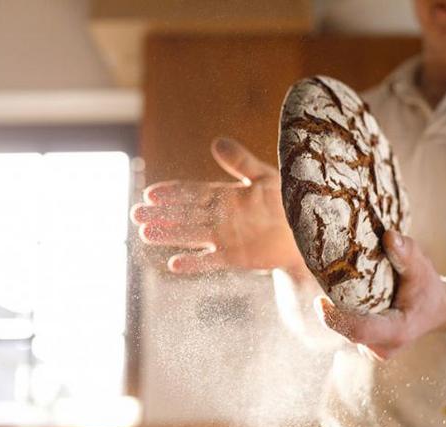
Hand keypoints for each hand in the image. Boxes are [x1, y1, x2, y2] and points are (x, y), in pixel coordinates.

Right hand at [130, 137, 305, 273]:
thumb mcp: (265, 176)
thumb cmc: (290, 200)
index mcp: (227, 196)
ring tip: (145, 233)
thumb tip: (215, 142)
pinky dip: (194, 263)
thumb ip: (240, 162)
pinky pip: (211, 260)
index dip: (173, 193)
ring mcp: (227, 238)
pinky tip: (174, 264)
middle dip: (161, 214)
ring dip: (170, 235)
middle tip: (135, 214)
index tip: (150, 193)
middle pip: (185, 214)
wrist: (309, 231)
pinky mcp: (236, 257)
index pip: (193, 192)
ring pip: (191, 235)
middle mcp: (222, 217)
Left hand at [315, 230, 445, 359]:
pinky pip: (346, 330)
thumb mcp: (422, 268)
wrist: (436, 309)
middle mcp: (383, 347)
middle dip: (333, 308)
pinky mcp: (366, 346)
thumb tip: (388, 235)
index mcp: (398, 331)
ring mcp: (373, 350)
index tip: (319, 301)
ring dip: (336, 309)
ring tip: (335, 284)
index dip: (336, 319)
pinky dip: (342, 313)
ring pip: (344, 330)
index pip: (360, 330)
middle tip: (323, 279)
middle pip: (347, 329)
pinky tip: (344, 296)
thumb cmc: (427, 288)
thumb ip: (406, 253)